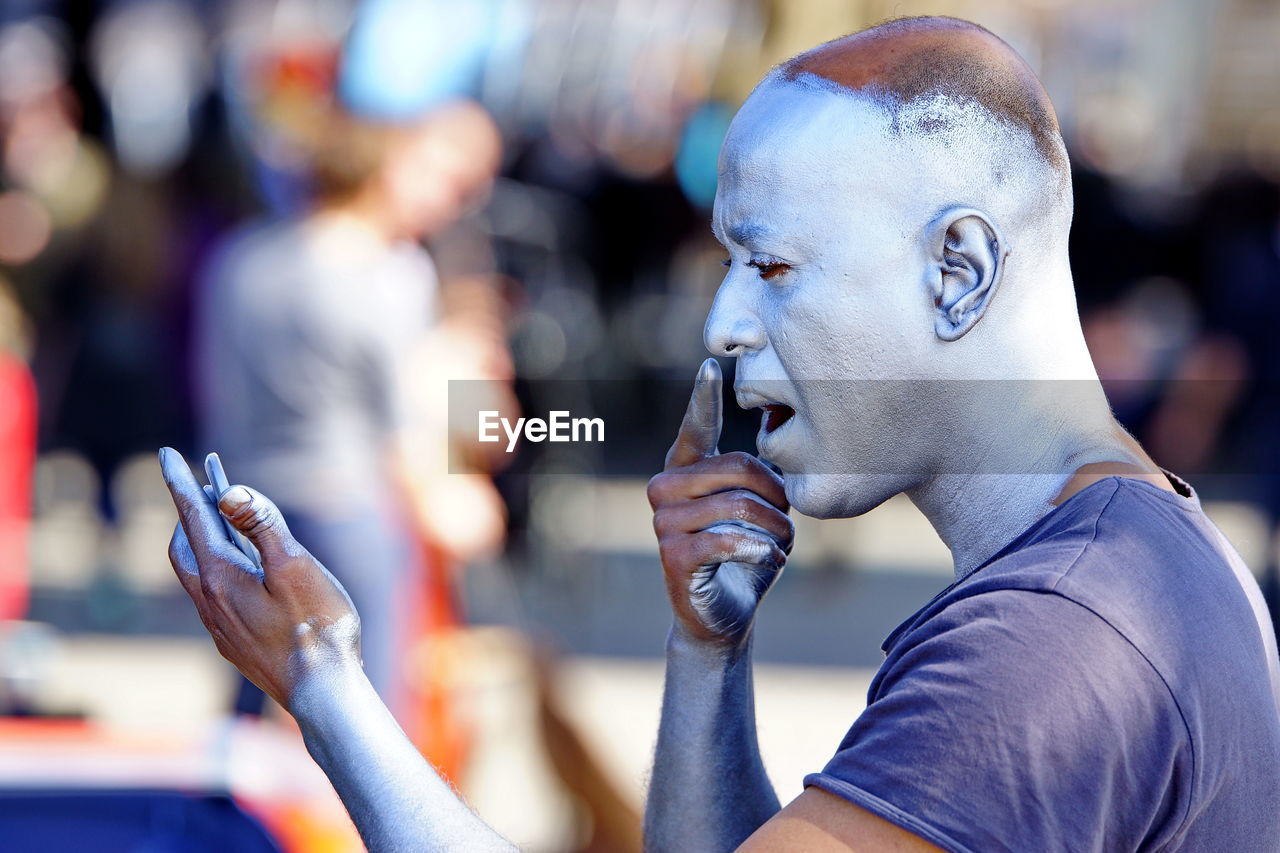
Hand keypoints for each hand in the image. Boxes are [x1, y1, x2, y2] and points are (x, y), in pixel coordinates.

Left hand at [159, 447, 360, 710]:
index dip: (181, 482)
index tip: (166, 454)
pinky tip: (246, 577)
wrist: (322, 693)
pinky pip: (215, 599)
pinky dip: (219, 572)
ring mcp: (222, 628)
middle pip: (185, 547)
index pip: (194, 517)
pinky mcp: (236, 645)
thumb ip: (262, 525)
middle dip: (189, 513)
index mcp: (222, 577)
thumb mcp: (295, 566)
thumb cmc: (318, 628)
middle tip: (200, 488)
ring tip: (223, 526)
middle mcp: (211, 603)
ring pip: (197, 576)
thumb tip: (229, 491)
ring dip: (203, 543)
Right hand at [647, 360, 792, 647]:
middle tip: (788, 517)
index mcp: (685, 470)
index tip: (712, 365)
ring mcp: (664, 523)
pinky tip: (770, 560)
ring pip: (737, 505)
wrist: (724, 618)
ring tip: (782, 544)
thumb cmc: (743, 556)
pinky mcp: (674, 557)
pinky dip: (760, 550)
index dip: (703, 397)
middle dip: (775, 492)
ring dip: (775, 528)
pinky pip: (726, 539)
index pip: (696, 427)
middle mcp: (665, 489)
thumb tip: (778, 444)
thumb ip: (759, 479)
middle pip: (735, 466)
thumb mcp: (756, 510)